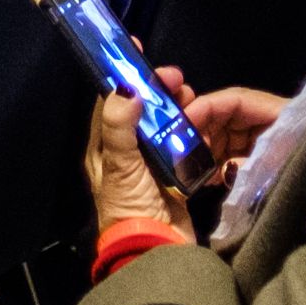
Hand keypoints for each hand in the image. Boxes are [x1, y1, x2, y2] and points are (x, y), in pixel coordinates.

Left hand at [82, 67, 281, 237]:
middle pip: (140, 110)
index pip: (110, 102)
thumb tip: (125, 87)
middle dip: (156, 90)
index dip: (122, 75)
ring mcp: (150, 165)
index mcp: (103, 149)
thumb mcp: (121, 166)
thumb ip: (120, 127)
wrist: (156, 253)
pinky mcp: (174, 176)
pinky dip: (191, 129)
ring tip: (190, 93)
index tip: (136, 51)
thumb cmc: (131, 208)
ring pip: (162, 125)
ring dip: (175, 107)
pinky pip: (182, 144)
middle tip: (175, 76)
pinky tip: (202, 119)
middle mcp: (125, 154)